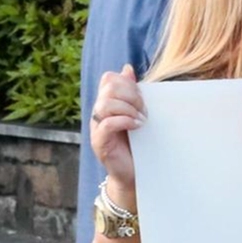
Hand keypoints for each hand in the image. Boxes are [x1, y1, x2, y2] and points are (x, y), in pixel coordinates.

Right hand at [90, 64, 147, 194]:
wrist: (133, 174)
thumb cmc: (138, 144)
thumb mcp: (137, 114)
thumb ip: (132, 93)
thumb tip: (127, 69)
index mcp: (108, 103)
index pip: (109, 78)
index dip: (127, 82)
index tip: (143, 97)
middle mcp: (99, 113)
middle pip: (109, 87)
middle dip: (131, 94)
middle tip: (144, 110)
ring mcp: (97, 127)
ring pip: (105, 104)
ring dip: (128, 108)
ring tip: (141, 120)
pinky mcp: (99, 142)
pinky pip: (107, 123)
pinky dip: (124, 121)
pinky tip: (137, 126)